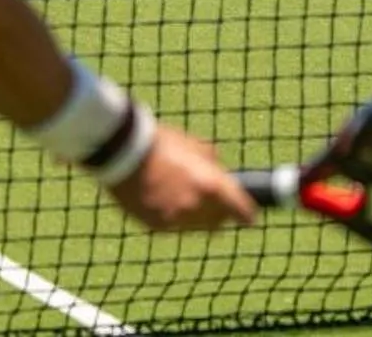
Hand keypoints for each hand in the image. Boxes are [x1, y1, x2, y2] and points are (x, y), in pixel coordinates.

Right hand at [105, 127, 257, 231]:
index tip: (249, 214)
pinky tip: (161, 197)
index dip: (247, 212)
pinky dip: (172, 216)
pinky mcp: (155, 227)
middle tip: (210, 199)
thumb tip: (222, 176)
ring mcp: (174, 220)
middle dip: (218, 213)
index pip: (243, 213)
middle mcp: (196, 209)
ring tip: (180, 193)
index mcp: (211, 187)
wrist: (122, 152)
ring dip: (194, 216)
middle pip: (218, 224)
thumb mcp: (195, 147)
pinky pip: (172, 226)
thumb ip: (213, 167)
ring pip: (195, 227)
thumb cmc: (161, 143)